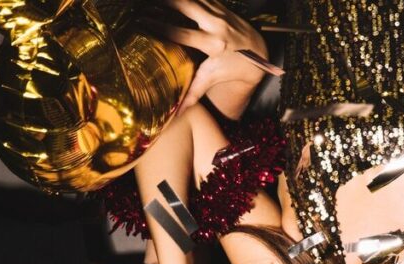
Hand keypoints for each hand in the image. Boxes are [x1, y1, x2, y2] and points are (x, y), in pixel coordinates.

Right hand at [150, 0, 278, 113]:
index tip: (141, 22)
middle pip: (185, 5)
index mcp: (213, 44)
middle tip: (145, 5)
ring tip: (156, 2)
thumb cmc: (235, 67)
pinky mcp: (222, 6)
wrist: (261, 54)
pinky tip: (174, 2)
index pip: (179, 32)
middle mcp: (216, 25)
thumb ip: (194, 92)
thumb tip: (177, 112)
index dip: (158, 26)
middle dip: (164, 3)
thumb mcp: (214, 78)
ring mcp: (220, 12)